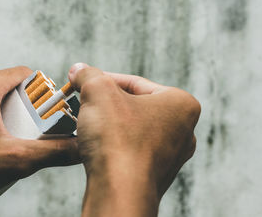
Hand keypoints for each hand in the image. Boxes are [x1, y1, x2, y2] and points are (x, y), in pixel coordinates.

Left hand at [0, 66, 79, 215]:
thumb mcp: (16, 159)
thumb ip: (54, 152)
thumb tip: (81, 148)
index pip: (26, 74)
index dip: (43, 92)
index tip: (50, 112)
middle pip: (12, 87)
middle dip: (28, 107)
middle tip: (36, 131)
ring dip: (11, 114)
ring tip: (18, 139)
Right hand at [68, 63, 199, 216]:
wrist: (119, 191)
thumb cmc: (117, 139)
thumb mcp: (98, 91)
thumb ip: (88, 75)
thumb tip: (79, 70)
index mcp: (181, 104)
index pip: (135, 83)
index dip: (104, 79)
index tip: (84, 81)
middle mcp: (183, 131)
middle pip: (134, 105)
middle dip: (107, 102)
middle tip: (84, 100)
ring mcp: (170, 156)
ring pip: (132, 128)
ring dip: (109, 123)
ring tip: (87, 122)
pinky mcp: (154, 174)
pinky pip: (130, 150)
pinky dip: (113, 144)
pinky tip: (96, 145)